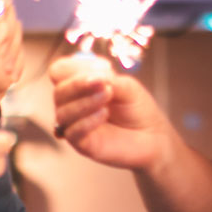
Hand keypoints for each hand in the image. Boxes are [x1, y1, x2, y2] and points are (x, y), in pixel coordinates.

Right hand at [49, 54, 173, 172]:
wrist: (152, 135)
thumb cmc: (137, 108)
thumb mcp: (127, 87)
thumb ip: (109, 80)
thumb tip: (94, 77)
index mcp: (78, 86)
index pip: (59, 72)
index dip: (75, 66)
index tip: (105, 67)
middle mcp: (72, 105)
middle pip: (59, 91)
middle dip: (79, 83)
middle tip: (105, 83)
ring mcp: (75, 126)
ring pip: (63, 113)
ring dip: (85, 101)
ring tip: (108, 96)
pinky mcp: (82, 145)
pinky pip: (72, 133)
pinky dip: (86, 121)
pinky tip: (104, 114)